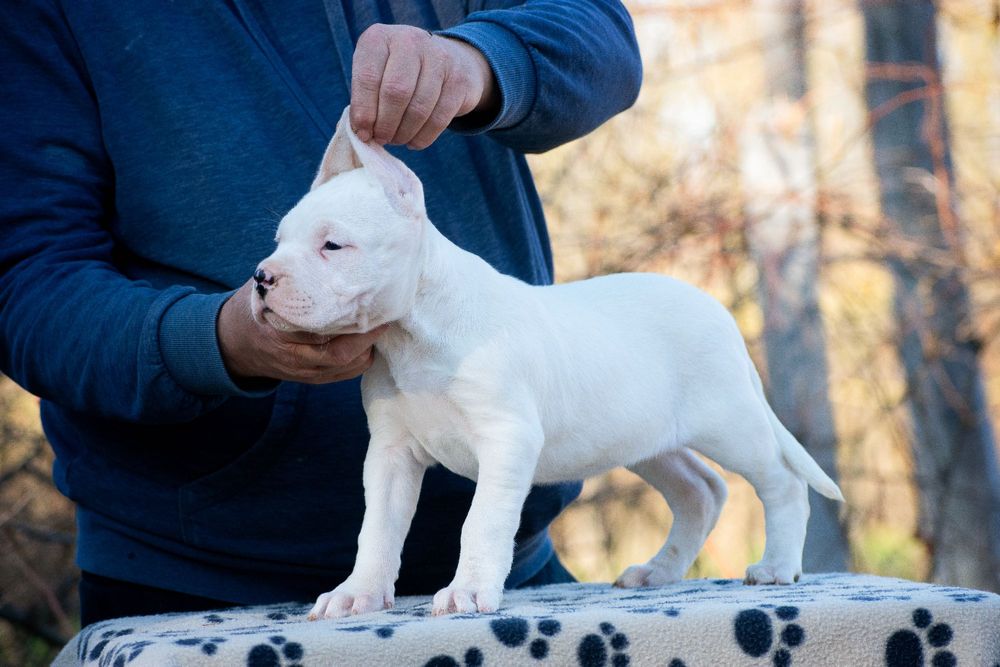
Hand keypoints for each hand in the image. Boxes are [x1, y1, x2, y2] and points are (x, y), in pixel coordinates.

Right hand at [217, 280, 385, 383]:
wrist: (235, 342)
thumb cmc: (259, 304)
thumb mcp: (268, 285)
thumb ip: (295, 274)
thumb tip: (326, 245)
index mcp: (279, 328)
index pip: (321, 329)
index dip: (350, 320)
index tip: (369, 302)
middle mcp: (292, 354)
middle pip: (340, 354)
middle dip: (367, 338)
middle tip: (384, 317)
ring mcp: (303, 371)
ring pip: (346, 367)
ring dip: (367, 349)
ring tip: (379, 327)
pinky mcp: (312, 379)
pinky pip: (344, 374)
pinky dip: (361, 359)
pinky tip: (369, 342)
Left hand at [349, 23, 498, 148]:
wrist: (449, 60)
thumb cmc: (400, 72)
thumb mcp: (377, 73)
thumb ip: (365, 98)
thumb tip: (363, 133)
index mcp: (380, 38)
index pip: (367, 78)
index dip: (364, 112)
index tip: (363, 133)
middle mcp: (410, 42)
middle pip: (395, 93)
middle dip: (385, 125)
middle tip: (382, 139)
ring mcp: (439, 58)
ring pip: (418, 108)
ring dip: (404, 133)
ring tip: (397, 139)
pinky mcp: (460, 81)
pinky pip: (438, 119)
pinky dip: (423, 137)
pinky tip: (414, 141)